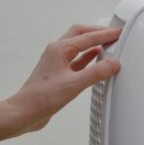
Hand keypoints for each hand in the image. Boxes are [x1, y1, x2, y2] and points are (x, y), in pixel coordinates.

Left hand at [8, 24, 122, 134]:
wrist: (25, 112)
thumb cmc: (41, 98)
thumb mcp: (74, 84)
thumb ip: (96, 73)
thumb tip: (113, 64)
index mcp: (59, 49)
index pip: (87, 37)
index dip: (105, 34)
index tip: (118, 33)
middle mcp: (56, 52)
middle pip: (80, 34)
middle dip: (97, 32)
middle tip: (113, 34)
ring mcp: (57, 63)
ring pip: (78, 46)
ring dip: (93, 43)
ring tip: (107, 44)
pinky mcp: (59, 74)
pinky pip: (77, 60)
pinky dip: (88, 57)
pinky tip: (95, 60)